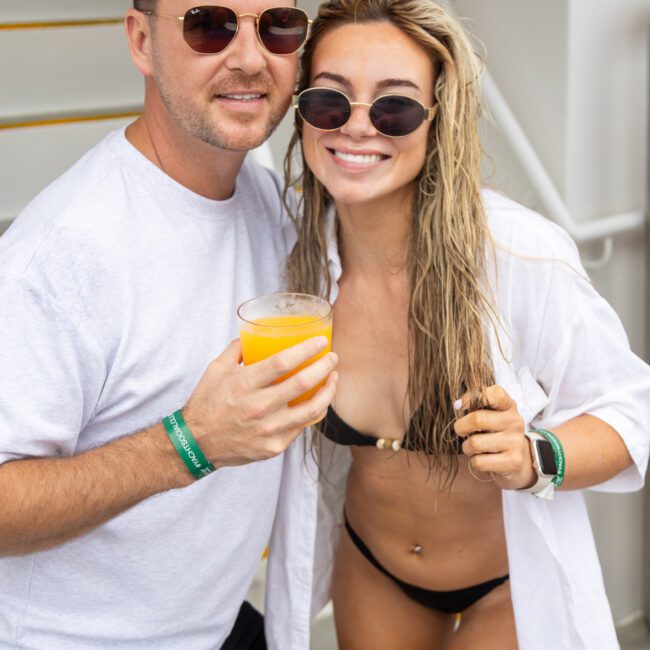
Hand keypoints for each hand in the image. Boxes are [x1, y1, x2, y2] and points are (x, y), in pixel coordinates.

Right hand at [182, 337, 337, 468]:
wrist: (197, 444)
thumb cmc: (207, 402)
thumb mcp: (216, 369)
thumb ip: (237, 349)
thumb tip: (255, 334)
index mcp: (244, 384)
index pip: (283, 362)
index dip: (306, 350)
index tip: (321, 341)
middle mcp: (258, 407)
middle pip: (303, 384)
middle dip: (324, 367)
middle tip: (332, 358)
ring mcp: (268, 430)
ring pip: (311, 410)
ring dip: (328, 391)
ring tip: (333, 379)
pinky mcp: (273, 447)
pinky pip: (302, 427)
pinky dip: (314, 412)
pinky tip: (319, 401)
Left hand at [453, 385, 535, 490]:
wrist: (519, 459)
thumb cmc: (496, 432)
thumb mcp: (491, 413)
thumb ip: (477, 403)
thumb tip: (458, 404)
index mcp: (509, 406)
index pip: (494, 394)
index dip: (471, 397)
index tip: (460, 406)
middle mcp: (515, 422)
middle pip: (477, 419)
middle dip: (461, 427)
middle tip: (461, 431)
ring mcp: (516, 442)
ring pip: (475, 443)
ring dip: (467, 447)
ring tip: (474, 447)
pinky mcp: (513, 461)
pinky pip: (479, 461)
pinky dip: (474, 461)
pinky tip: (482, 459)